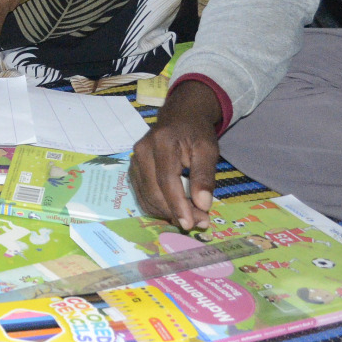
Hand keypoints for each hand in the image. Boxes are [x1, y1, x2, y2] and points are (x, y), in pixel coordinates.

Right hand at [130, 79, 221, 228]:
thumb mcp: (208, 149)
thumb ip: (204, 176)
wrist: (179, 117)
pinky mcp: (133, 170)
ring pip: (146, 197)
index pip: (166, 180)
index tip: (190, 224)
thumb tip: (203, 204)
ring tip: (192, 216)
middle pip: (154, 191)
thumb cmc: (196, 132)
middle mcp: (142, 151)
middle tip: (199, 222)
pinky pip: (143, 196)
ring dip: (167, 212)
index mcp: (162, 142)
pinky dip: (159, 207)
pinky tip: (176, 209)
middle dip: (174, 212)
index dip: (177, 204)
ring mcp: (134, 161)